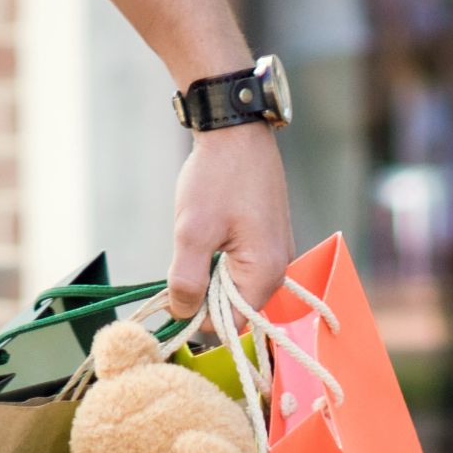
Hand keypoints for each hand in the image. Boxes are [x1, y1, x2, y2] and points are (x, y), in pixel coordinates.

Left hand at [164, 126, 294, 320]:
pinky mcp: (267, 238)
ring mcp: (276, 252)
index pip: (231, 323)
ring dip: (210, 274)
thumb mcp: (192, 231)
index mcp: (265, 273)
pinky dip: (220, 259)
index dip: (198, 316)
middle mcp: (278, 268)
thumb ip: (187, 280)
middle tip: (183, 259)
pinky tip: (208, 234)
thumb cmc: (217, 177)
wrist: (237, 129)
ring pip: (235, 286)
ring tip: (197, 241)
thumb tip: (181, 314)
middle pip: (235, 307)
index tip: (173, 294)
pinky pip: (241, 266)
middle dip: (204, 293)